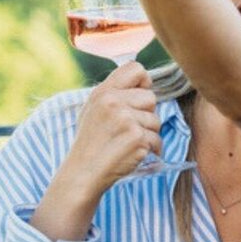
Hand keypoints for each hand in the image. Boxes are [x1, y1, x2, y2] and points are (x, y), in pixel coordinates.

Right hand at [58, 63, 162, 196]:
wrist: (83, 172)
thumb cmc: (91, 142)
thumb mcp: (93, 109)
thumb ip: (115, 93)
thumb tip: (144, 80)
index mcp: (103, 92)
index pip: (135, 68)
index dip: (143, 82)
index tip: (138, 97)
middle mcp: (113, 102)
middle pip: (151, 97)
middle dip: (145, 114)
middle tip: (127, 129)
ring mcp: (126, 120)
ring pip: (156, 120)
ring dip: (147, 133)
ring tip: (126, 143)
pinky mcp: (137, 137)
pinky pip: (157, 139)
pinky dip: (150, 149)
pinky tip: (132, 154)